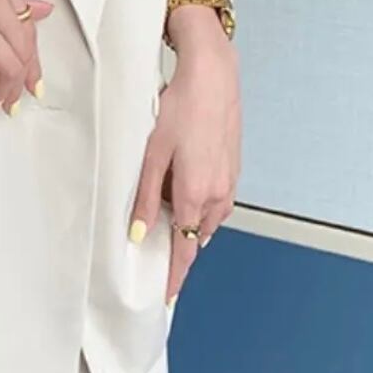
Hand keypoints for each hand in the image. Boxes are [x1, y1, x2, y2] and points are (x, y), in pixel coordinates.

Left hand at [129, 11, 240, 306]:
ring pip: (207, 219)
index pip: (185, 250)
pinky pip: (215, 200)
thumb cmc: (180, 107)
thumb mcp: (152, 152)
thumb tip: (139, 235)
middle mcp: (217, 195)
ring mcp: (229, 181)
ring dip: (189, 226)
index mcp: (195, 195)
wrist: (214, 75)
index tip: (165, 297)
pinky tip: (183, 194)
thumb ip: (145, 197)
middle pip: (197, 237)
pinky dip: (199, 206)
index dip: (174, 276)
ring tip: (166, 226)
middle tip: (156, 260)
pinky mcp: (233, 167)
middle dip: (180, 250)